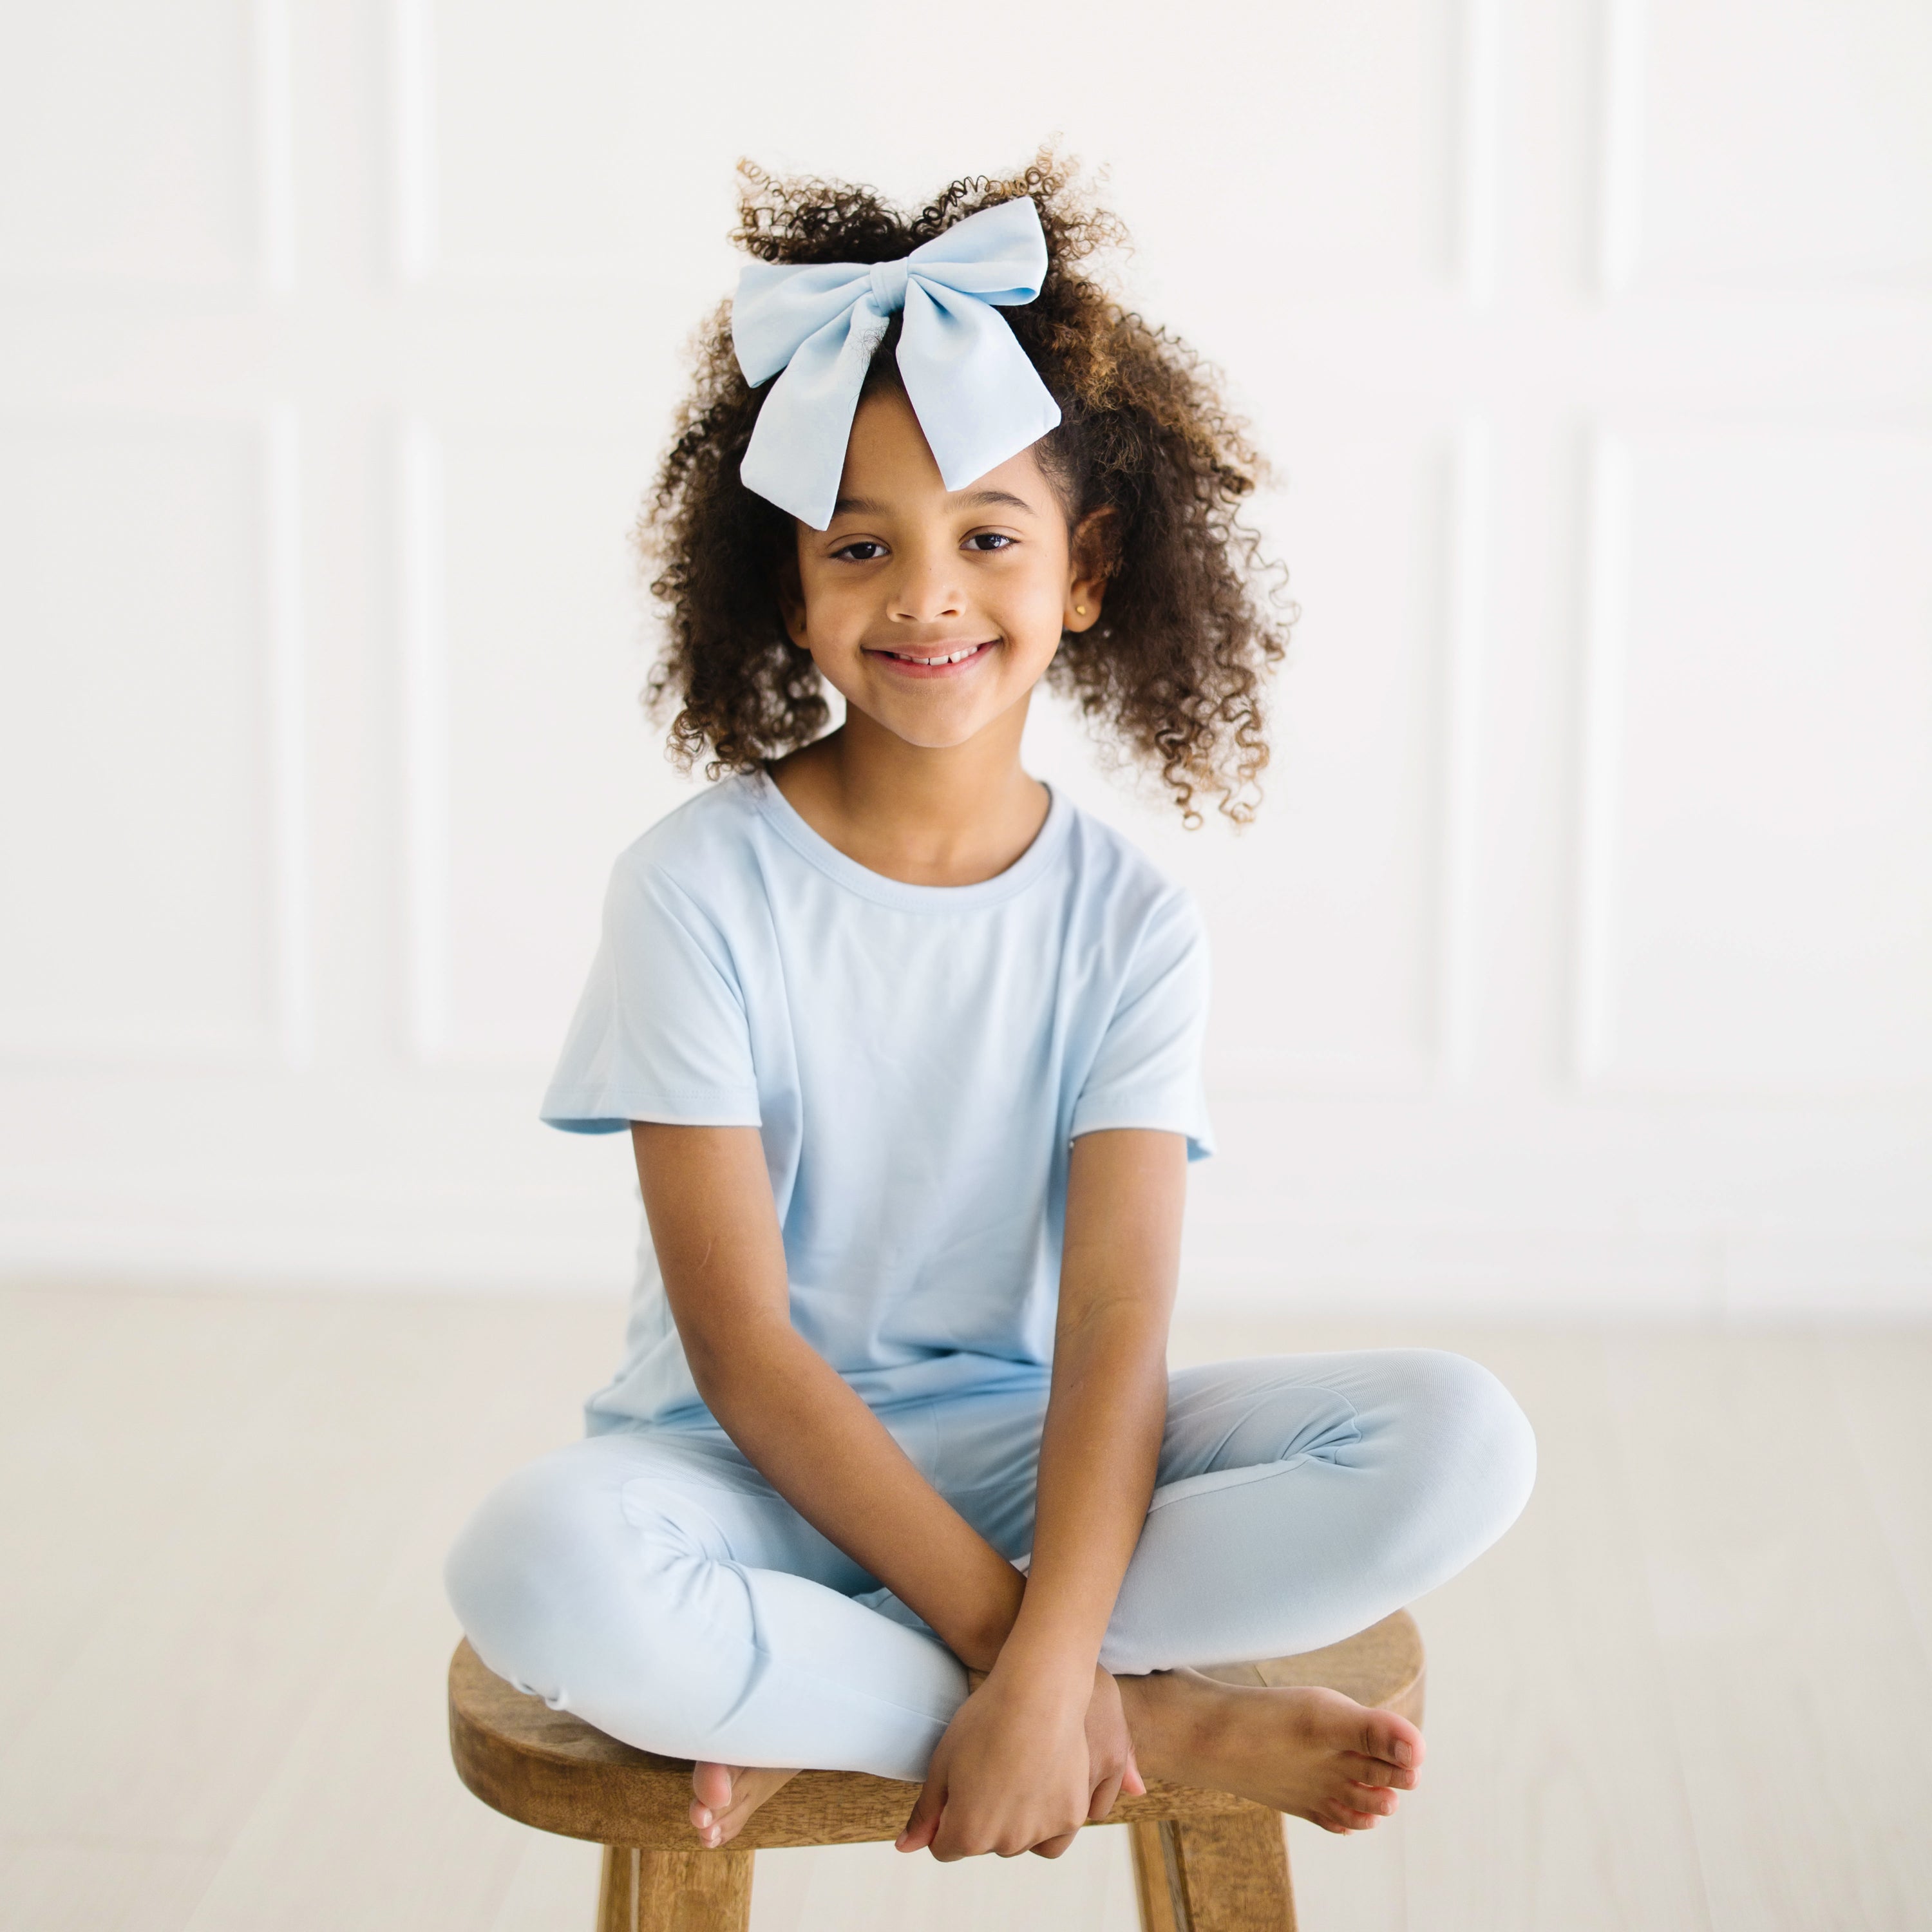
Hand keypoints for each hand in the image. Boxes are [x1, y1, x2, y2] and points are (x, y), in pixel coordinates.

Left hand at [897, 1661, 1145, 1860]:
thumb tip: (905, 1847)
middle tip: (991, 1769)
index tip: (959, 1785)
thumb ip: (925, 1812)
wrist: (1038, 1692)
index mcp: (968, 1833)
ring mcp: (1041, 1832)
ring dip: (1015, 1820)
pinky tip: (1041, 1780)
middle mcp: (1005, 1843)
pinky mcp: (1070, 1817)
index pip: (945, 1847)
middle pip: (984, 1844)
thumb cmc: (985, 1721)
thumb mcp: (942, 1762)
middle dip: (981, 1818)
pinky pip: (1053, 1835)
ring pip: (1020, 1841)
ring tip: (1017, 1771)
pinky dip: (1047, 1817)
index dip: (946, 1816)